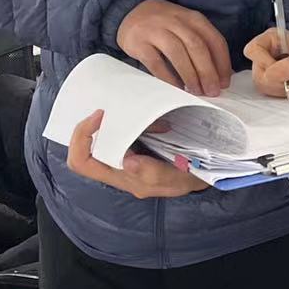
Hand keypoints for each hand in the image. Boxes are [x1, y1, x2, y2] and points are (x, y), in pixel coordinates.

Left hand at [66, 110, 209, 198]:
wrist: (207, 175)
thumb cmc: (190, 179)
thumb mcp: (177, 179)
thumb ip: (153, 173)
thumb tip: (128, 162)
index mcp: (123, 178)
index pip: (83, 162)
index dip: (81, 138)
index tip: (100, 115)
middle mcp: (118, 171)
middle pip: (85, 149)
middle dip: (96, 124)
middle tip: (115, 109)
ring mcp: (124, 161)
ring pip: (105, 138)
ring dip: (122, 122)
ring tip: (152, 119)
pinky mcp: (135, 149)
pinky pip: (124, 132)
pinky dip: (137, 122)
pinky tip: (160, 124)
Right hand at [116, 0, 231, 95]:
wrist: (131, 12)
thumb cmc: (166, 26)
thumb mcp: (187, 27)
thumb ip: (202, 44)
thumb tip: (219, 75)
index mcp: (193, 18)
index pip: (214, 40)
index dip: (222, 63)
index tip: (224, 82)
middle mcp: (176, 21)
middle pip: (197, 47)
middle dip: (208, 72)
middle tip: (212, 91)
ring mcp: (156, 30)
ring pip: (178, 53)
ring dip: (190, 75)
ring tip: (196, 91)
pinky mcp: (139, 42)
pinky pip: (156, 62)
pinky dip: (168, 77)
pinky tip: (176, 88)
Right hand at [244, 28, 288, 98]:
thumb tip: (270, 75)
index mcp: (271, 38)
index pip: (253, 50)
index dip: (264, 62)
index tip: (282, 70)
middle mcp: (266, 52)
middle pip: (256, 70)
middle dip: (276, 80)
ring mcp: (267, 67)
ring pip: (261, 83)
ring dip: (280, 88)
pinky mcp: (270, 81)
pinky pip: (267, 91)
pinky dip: (281, 93)